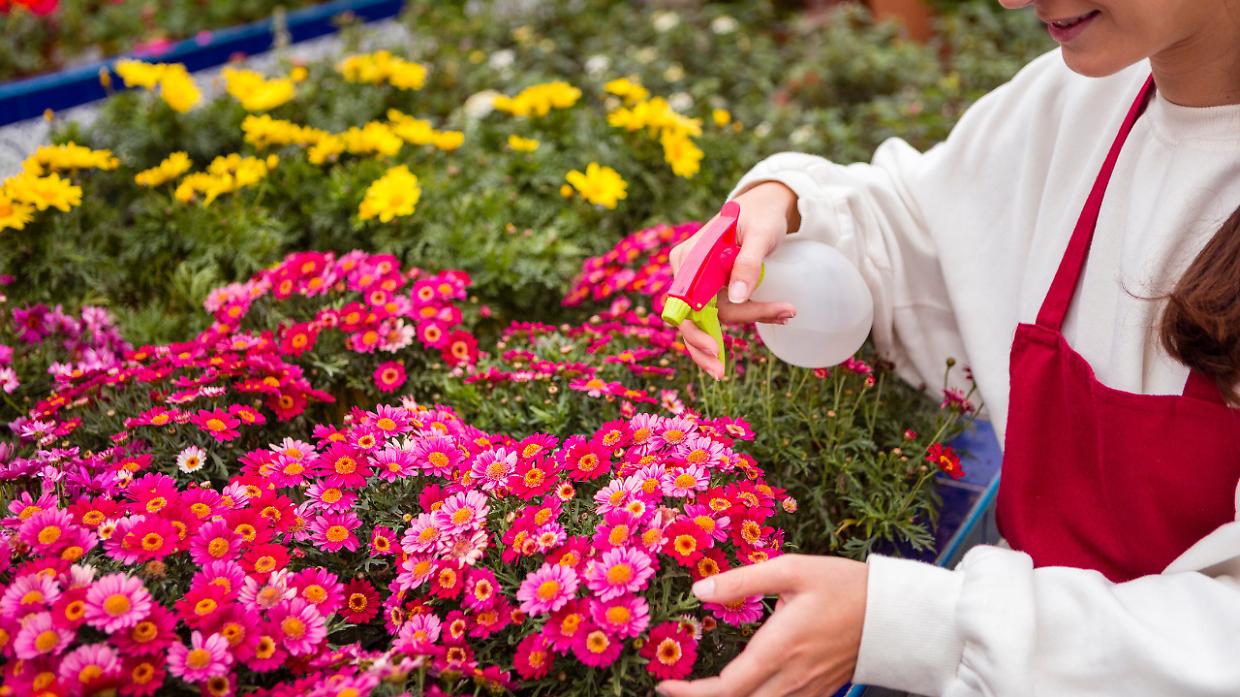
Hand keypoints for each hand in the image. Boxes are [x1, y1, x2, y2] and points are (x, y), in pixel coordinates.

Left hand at [656, 554, 867, 696]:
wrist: (897, 614)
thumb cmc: (845, 586)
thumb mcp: (792, 570)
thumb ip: (743, 581)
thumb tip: (700, 590)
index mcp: (780, 648)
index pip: (726, 688)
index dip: (690, 693)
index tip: (663, 684)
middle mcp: (791, 678)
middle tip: (674, 687)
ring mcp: (808, 690)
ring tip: (700, 689)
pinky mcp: (820, 691)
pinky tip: (743, 689)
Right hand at [669, 182, 800, 378]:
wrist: (764, 208)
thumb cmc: (762, 216)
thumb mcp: (760, 236)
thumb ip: (746, 264)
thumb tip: (737, 298)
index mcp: (689, 257)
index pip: (689, 302)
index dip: (696, 330)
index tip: (717, 350)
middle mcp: (686, 271)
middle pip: (691, 317)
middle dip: (707, 344)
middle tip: (721, 373)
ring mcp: (696, 281)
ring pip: (704, 320)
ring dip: (735, 330)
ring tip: (783, 315)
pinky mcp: (709, 288)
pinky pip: (716, 314)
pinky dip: (738, 322)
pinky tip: (774, 315)